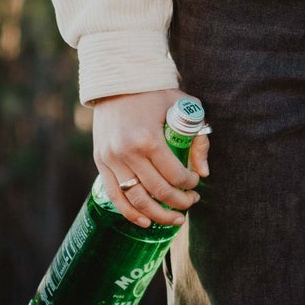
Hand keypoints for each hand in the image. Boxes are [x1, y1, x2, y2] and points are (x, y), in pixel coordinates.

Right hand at [89, 88, 209, 228]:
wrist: (117, 82)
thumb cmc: (154, 93)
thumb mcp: (183, 107)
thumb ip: (198, 138)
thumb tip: (204, 172)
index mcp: (148, 138)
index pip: (174, 174)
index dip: (190, 183)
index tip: (196, 182)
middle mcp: (127, 152)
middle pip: (158, 191)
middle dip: (179, 202)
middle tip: (191, 202)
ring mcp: (111, 159)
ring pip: (136, 200)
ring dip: (158, 215)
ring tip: (174, 219)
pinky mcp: (101, 162)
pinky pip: (115, 196)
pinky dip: (130, 213)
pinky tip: (146, 222)